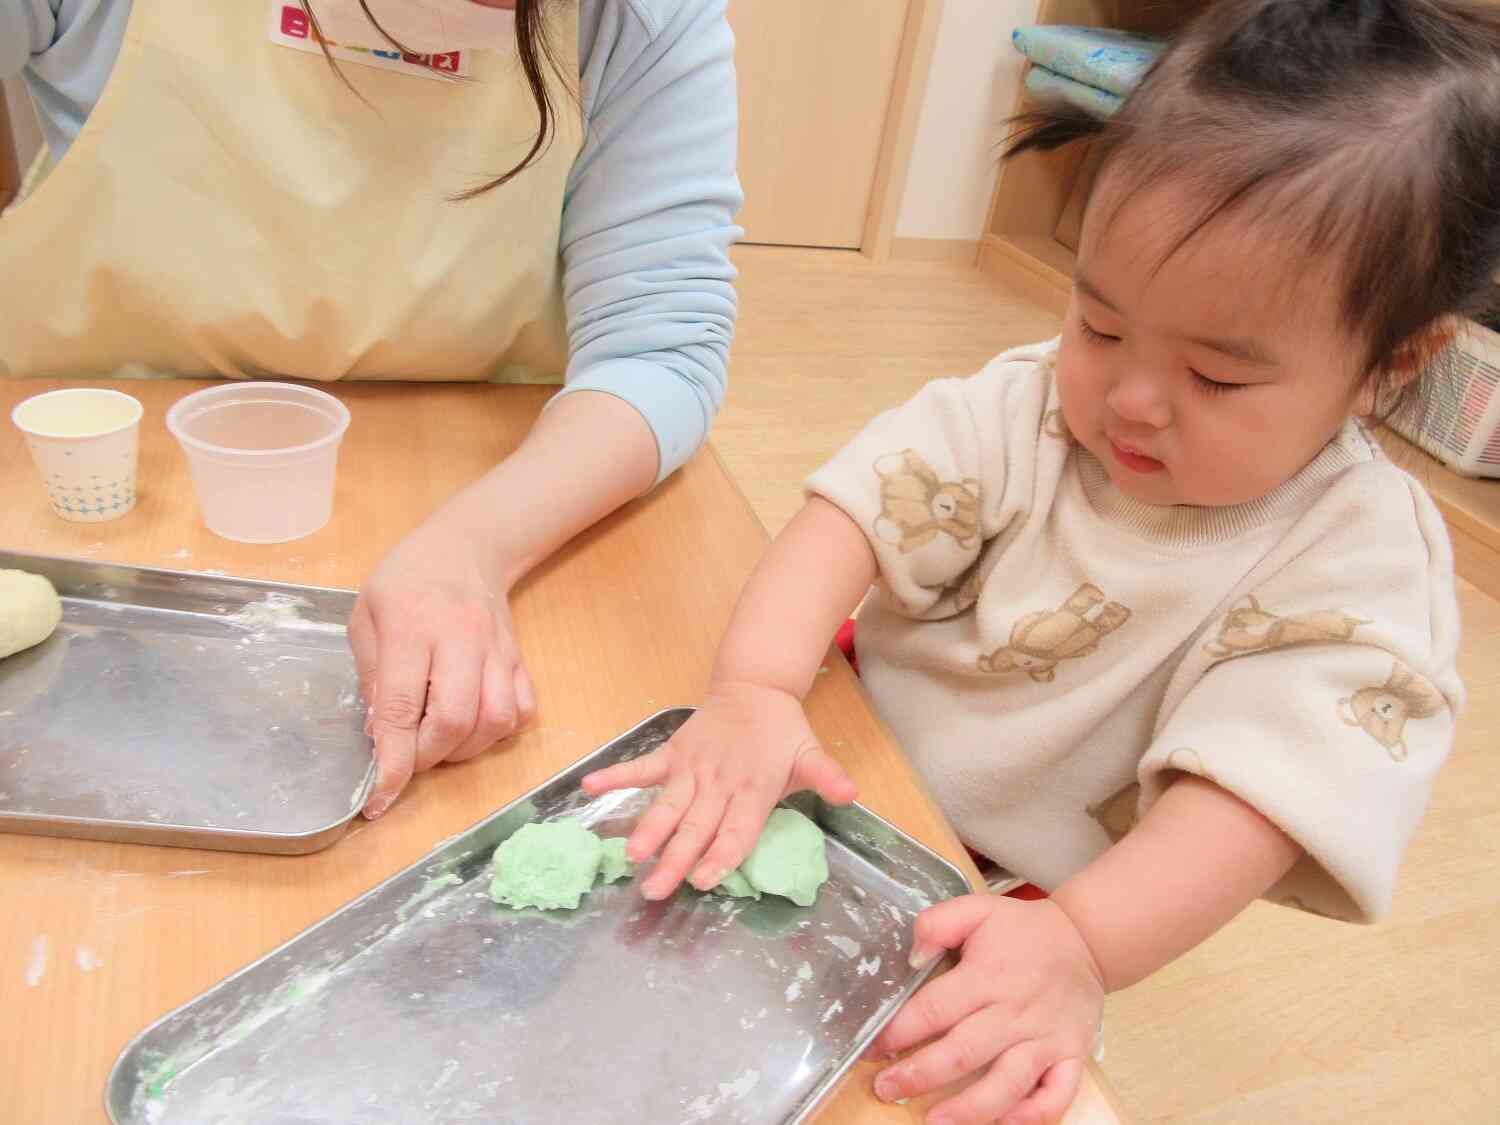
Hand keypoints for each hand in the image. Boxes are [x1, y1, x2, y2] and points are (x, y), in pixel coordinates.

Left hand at [349, 515, 534, 818]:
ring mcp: (497, 649)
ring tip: (440, 742)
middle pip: (456, 719)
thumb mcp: (365, 616)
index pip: (400, 705)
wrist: (466, 547)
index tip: (379, 798)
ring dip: (465, 749)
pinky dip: (499, 732)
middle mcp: (461, 638)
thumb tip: (379, 734)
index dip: (391, 759)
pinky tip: (474, 725)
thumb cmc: (406, 581)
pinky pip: (522, 710)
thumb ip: (370, 675)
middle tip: (408, 759)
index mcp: (411, 626)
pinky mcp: (519, 659)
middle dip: (429, 757)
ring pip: (496, 720)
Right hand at [579, 680, 856, 899]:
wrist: (755, 688)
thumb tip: (851, 793)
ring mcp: (692, 766)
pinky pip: (642, 767)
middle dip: (676, 860)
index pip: (736, 829)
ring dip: (648, 829)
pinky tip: (589, 787)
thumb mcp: (809, 755)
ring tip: (632, 855)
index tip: (703, 881)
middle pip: (696, 827)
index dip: (720, 855)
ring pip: (668, 804)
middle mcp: (719, 782)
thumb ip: (826, 776)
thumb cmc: (782, 733)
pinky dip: (616, 775)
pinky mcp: (673, 753)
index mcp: (753, 789)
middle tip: (655, 891)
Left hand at [869, 895, 1104, 1124]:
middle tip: (886, 1090)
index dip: (899, 1032)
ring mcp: (1046, 1038)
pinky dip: (1033, 1115)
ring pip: (1007, 1083)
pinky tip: (1004, 1123)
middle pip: (963, 1053)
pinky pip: (1056, 1094)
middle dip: (920, 1076)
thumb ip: (937, 924)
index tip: (873, 1048)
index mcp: (987, 976)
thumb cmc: (1023, 929)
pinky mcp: (1071, 1056)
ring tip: (936, 1123)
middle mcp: (1015, 1012)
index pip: (934, 1009)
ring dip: (970, 1109)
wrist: (1086, 938)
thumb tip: (913, 957)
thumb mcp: (976, 908)